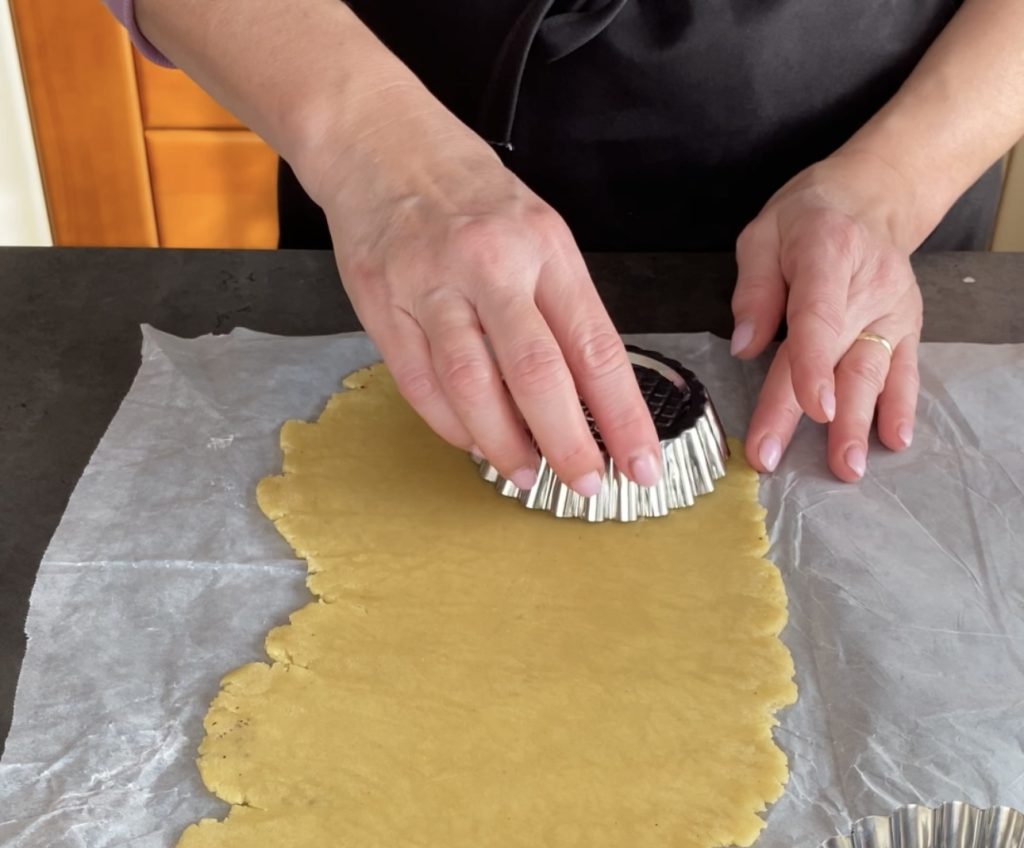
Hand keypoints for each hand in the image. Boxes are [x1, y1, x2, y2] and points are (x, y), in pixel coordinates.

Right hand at [306, 91, 661, 496]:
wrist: (380, 141)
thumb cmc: (470, 195)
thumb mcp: (538, 233)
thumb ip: (560, 309)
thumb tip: (585, 398)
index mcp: (544, 248)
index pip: (595, 348)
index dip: (622, 416)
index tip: (641, 463)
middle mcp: (490, 266)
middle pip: (536, 374)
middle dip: (568, 442)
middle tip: (587, 485)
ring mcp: (431, 285)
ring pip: (472, 385)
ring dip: (503, 444)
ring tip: (526, 475)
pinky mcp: (383, 305)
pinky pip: (419, 382)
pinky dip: (449, 423)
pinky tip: (472, 442)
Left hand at [730, 152, 922, 481]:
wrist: (871, 200)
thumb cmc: (806, 220)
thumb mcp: (763, 234)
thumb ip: (754, 289)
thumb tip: (744, 346)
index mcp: (826, 255)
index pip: (818, 317)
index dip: (814, 365)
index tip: (814, 408)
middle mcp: (867, 287)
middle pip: (836, 358)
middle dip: (810, 415)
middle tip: (779, 458)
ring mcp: (891, 311)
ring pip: (871, 373)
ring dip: (858, 424)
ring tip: (845, 468)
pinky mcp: (907, 328)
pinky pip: (904, 371)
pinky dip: (899, 406)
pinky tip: (894, 440)